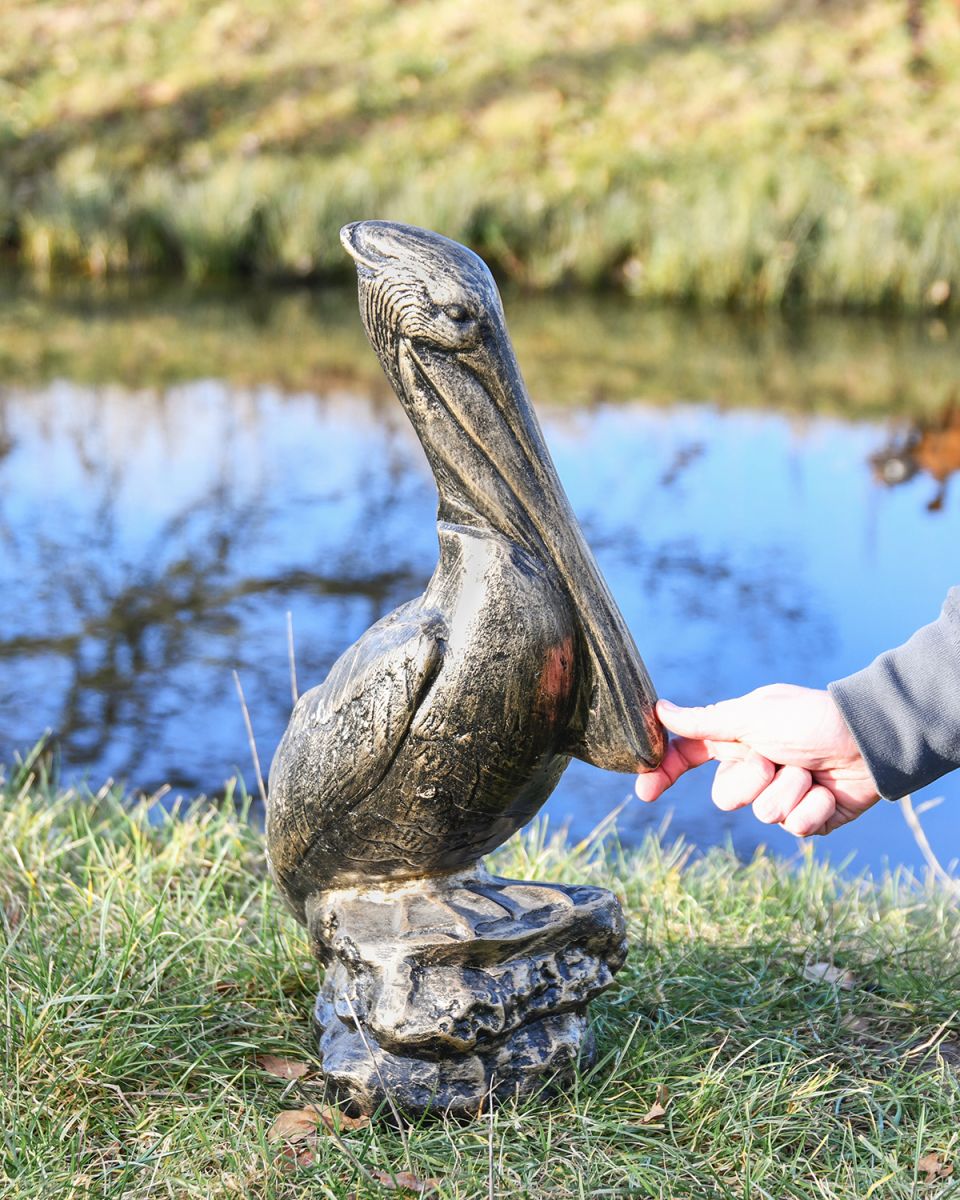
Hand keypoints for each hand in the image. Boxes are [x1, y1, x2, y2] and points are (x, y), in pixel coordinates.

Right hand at [634, 685, 880, 835]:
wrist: (868, 741)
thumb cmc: (809, 719)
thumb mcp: (751, 716)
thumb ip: (704, 721)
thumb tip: (660, 709)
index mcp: (737, 740)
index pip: (688, 758)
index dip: (664, 774)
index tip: (644, 792)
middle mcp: (755, 769)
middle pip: (726, 796)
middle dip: (753, 779)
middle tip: (776, 758)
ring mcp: (781, 796)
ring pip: (763, 814)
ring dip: (790, 791)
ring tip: (810, 771)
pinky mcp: (809, 819)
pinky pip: (795, 828)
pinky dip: (813, 808)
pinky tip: (828, 791)